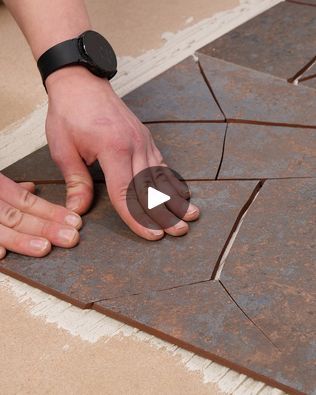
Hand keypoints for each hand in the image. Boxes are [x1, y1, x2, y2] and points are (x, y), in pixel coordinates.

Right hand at [0, 174, 81, 258]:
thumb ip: (12, 187)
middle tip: (70, 237)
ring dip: (22, 240)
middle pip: (17, 217)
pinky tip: (2, 254)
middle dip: (45, 228)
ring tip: (45, 248)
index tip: (75, 222)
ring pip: (0, 230)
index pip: (27, 201)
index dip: (52, 212)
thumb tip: (31, 187)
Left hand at [45, 67, 199, 240]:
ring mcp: (143, 141)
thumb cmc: (69, 113)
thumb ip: (76, 181)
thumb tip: (78, 210)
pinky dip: (171, 181)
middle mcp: (134, 145)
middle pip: (151, 187)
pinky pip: (161, 164)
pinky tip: (182, 192)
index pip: (126, 192)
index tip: (151, 235)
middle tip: (180, 231)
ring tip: (191, 216)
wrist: (81, 82)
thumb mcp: (63, 148)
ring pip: (161, 176)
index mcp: (112, 148)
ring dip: (176, 198)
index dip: (138, 217)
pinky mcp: (145, 138)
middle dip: (166, 213)